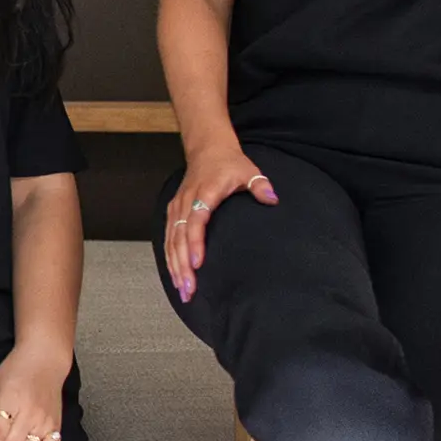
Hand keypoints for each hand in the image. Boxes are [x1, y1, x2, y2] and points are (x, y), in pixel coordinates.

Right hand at [164, 146, 277, 302]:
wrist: (208, 150)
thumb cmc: (229, 164)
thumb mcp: (249, 171)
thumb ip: (260, 185)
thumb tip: (272, 199)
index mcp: (205, 192)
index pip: (196, 219)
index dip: (195, 242)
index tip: (197, 263)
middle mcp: (187, 201)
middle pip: (179, 236)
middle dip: (182, 264)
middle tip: (189, 288)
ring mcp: (177, 207)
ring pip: (171, 240)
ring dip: (175, 266)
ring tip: (183, 290)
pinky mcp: (173, 212)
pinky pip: (168, 238)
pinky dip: (170, 258)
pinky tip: (175, 276)